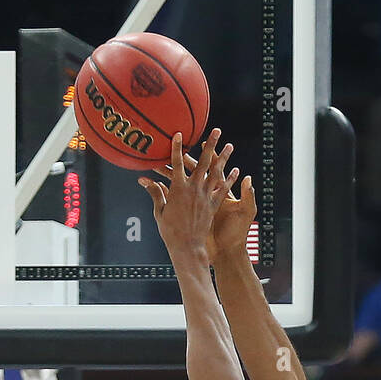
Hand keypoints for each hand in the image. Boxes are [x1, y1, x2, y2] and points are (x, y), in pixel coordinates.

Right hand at [140, 128, 239, 259]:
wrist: (187, 248)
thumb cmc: (170, 232)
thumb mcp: (160, 212)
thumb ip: (155, 193)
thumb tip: (143, 179)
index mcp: (178, 189)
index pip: (176, 163)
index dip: (177, 148)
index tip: (179, 133)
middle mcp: (193, 190)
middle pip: (202, 162)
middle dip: (210, 145)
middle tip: (216, 131)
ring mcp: (205, 197)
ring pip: (216, 173)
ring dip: (223, 158)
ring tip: (230, 145)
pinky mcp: (213, 206)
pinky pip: (223, 190)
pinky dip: (230, 180)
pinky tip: (237, 171)